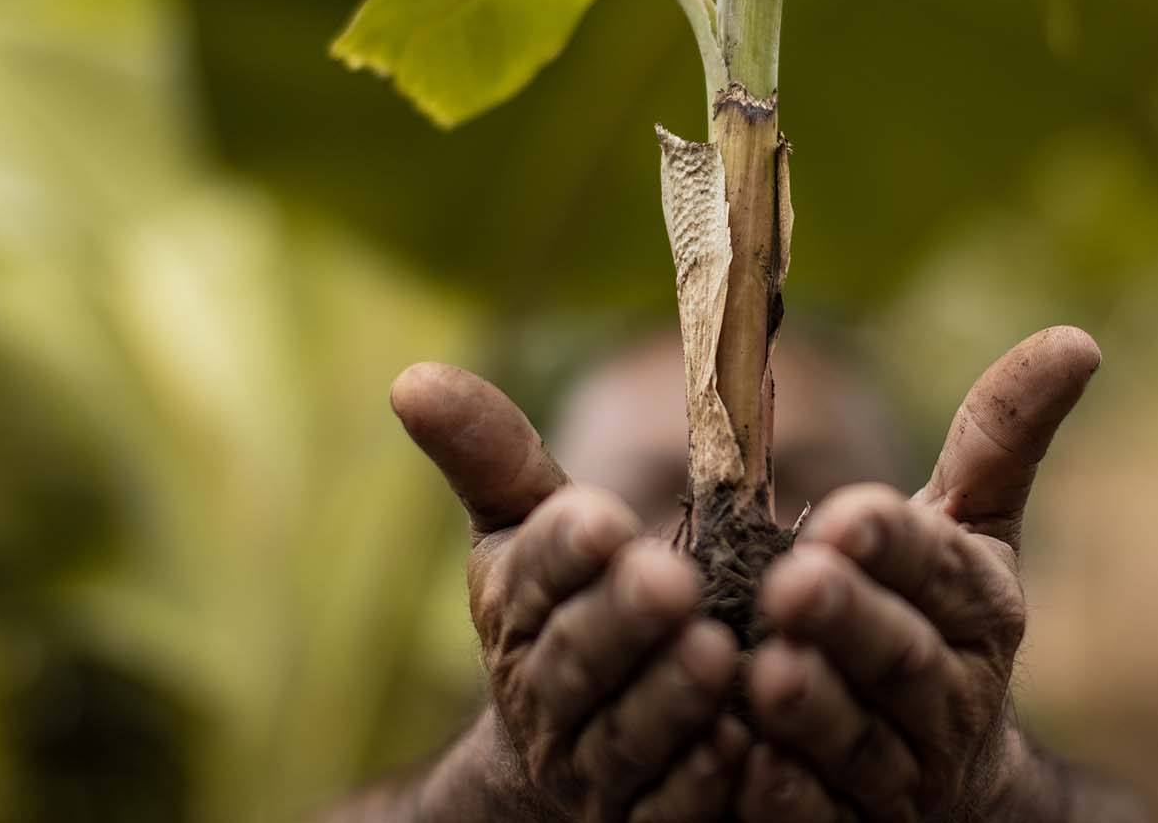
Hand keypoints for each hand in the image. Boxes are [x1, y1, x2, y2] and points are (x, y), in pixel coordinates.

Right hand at [392, 363, 749, 821]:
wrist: (564, 763)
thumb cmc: (562, 611)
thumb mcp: (523, 528)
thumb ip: (491, 454)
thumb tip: (411, 377)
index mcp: (514, 612)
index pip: (531, 576)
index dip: (563, 550)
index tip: (601, 516)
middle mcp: (545, 697)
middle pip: (576, 661)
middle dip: (621, 621)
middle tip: (671, 580)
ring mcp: (594, 771)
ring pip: (627, 739)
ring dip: (670, 700)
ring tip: (720, 654)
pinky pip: (672, 810)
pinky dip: (704, 782)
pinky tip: (746, 744)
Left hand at [735, 327, 1101, 822]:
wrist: (950, 785)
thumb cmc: (940, 622)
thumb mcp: (974, 532)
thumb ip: (1000, 439)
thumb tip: (1078, 339)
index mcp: (980, 610)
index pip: (941, 570)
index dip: (897, 547)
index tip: (849, 514)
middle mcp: (951, 695)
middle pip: (900, 657)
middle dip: (850, 621)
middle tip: (792, 583)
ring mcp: (902, 773)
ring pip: (857, 743)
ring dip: (813, 711)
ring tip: (763, 674)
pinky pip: (815, 815)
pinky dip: (785, 795)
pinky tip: (743, 763)